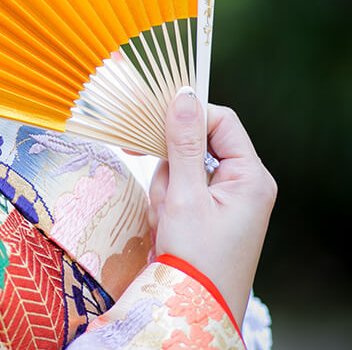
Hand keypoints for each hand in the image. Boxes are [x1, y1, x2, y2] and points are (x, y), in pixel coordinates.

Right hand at [147, 88, 275, 325]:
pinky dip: (166, 202)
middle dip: (170, 164)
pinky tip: (164, 225)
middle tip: (162, 192)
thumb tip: (183, 95)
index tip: (151, 123)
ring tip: (165, 220)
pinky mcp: (209, 213)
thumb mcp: (184, 196)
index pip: (221, 121)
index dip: (187, 116)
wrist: (195, 307)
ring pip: (183, 167)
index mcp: (250, 177)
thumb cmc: (195, 257)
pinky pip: (181, 189)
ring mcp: (227, 200)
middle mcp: (244, 184)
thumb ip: (183, 143)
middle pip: (199, 144)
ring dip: (165, 189)